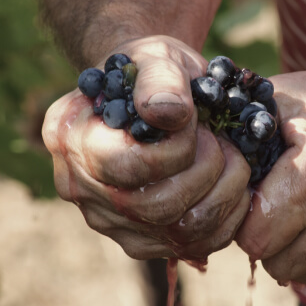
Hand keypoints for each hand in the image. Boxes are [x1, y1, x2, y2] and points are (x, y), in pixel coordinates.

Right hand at [43, 36, 250, 259]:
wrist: (155, 102)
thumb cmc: (155, 78)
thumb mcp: (157, 59)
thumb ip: (161, 80)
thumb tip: (170, 114)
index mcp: (72, 138)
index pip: (127, 166)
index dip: (178, 147)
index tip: (196, 120)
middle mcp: (82, 188)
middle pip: (156, 207)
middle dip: (207, 171)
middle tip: (219, 142)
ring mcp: (112, 221)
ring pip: (180, 234)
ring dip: (225, 194)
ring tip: (231, 161)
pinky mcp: (142, 240)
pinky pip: (194, 246)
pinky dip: (227, 219)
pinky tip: (233, 188)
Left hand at [236, 43, 305, 288]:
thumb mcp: (298, 95)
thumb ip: (246, 120)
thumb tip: (209, 141)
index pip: (255, 236)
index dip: (247, 220)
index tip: (256, 202)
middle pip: (276, 261)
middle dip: (268, 237)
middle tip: (280, 207)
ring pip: (305, 272)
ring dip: (296, 248)